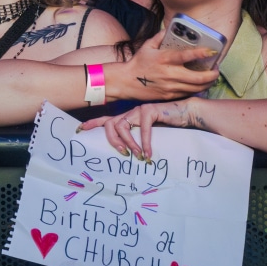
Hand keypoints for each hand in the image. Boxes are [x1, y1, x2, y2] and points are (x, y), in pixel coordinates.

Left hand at [78, 99, 201, 160]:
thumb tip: (124, 155)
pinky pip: (143, 129)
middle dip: (113, 141)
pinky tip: (148, 153)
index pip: (105, 120)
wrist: (186, 114)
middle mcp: (130, 112)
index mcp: (127, 117)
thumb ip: (135, 140)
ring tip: (137, 155)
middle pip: (110, 125)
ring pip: (123, 126)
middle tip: (122, 153)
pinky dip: (145, 143)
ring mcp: (139, 109)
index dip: (92, 124)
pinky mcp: (149, 110)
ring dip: (129, 143)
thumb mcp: (148, 135)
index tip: (80, 130)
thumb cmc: (168, 127)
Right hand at [113, 32, 219, 100]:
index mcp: (165, 59)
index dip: (202, 53)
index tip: (212, 51)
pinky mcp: (170, 96)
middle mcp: (170, 74)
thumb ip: (160, 36)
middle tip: (217, 69)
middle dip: (213, 74)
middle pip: (199, 78)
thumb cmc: (137, 63)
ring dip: (208, 83)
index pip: (187, 56)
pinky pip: (188, 93)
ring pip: (197, 88)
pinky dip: (198, 89)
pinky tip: (200, 85)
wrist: (126, 82)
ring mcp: (171, 87)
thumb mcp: (147, 46)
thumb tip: (170, 28)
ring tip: (212, 77)